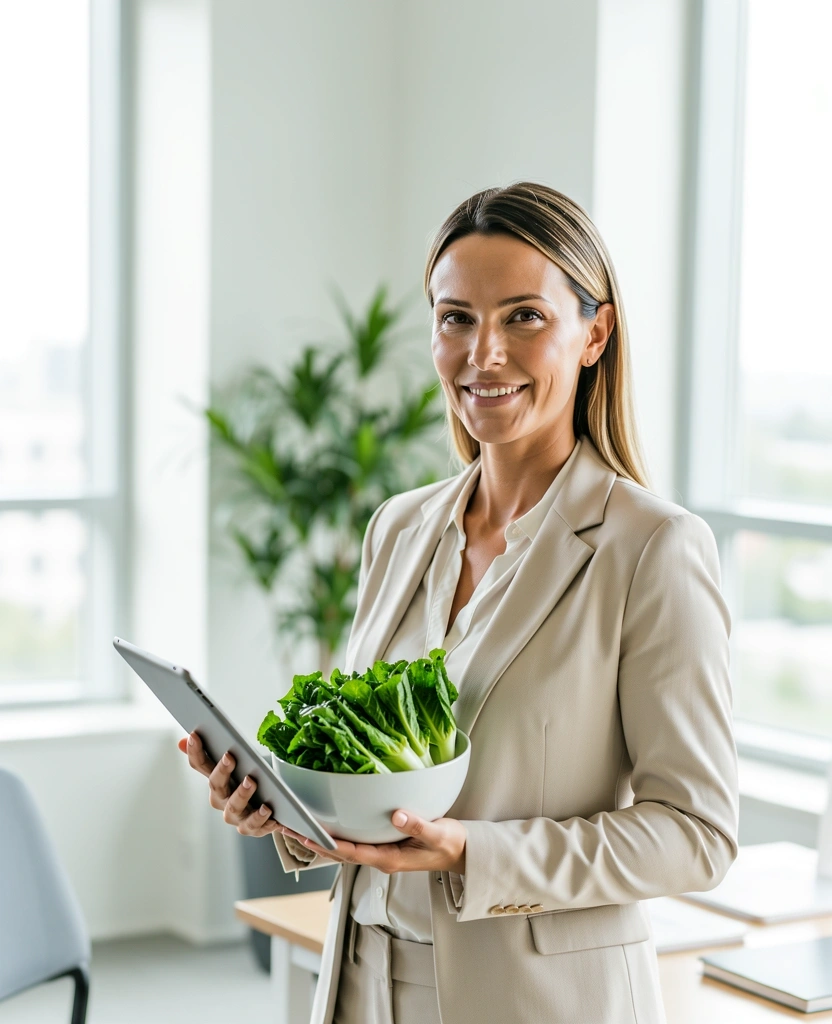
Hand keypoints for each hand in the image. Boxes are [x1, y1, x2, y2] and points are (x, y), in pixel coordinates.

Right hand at [177, 732, 279, 837]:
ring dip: (241, 795)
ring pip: (234, 807)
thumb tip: (184, 740)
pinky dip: (261, 818)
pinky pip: (254, 825)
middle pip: (216, 786)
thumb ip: (215, 752)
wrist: (269, 808)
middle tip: (230, 757)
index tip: (194, 736)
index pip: (200, 765)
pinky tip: (268, 809)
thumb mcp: (236, 764)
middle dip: (221, 771)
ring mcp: (235, 816)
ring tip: (251, 782)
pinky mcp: (251, 827)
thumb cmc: (249, 782)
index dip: (195, 752)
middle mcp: (221, 800)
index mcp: (215, 781)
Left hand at [277, 811, 466, 874]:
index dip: (328, 845)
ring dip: (320, 840)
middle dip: (314, 843)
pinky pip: (353, 843)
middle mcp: (380, 858)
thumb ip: (417, 826)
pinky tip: (326, 826)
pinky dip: (336, 835)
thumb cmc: (449, 843)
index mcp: (389, 859)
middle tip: (288, 829)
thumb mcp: (437, 833)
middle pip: (339, 853)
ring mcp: (380, 853)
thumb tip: (395, 815)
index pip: (351, 853)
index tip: (307, 836)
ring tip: (297, 828)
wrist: (460, 851)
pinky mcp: (383, 845)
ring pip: (344, 849)